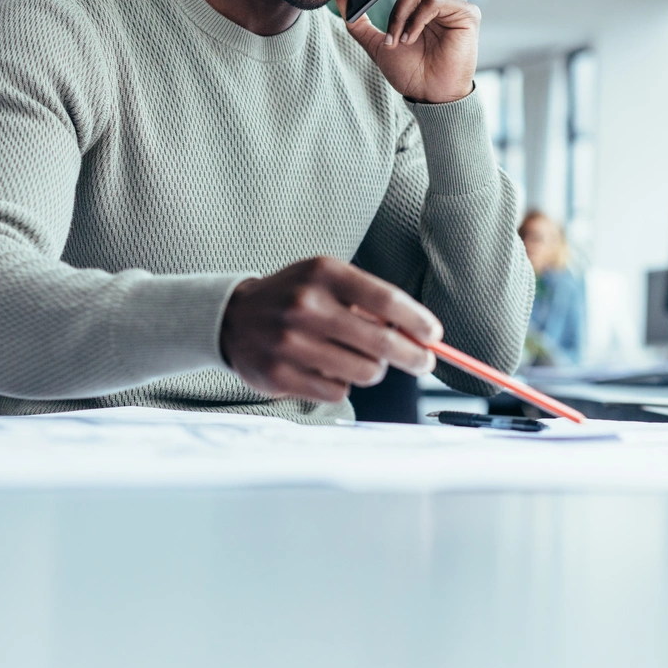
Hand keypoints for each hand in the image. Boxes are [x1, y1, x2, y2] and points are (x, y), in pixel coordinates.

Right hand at [220, 256, 440, 402]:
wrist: (233, 318)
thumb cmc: (297, 297)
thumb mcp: (329, 281)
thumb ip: (371, 302)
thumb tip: (421, 335)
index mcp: (324, 274)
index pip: (386, 300)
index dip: (417, 321)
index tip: (434, 336)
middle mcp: (306, 306)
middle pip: (381, 343)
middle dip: (412, 357)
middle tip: (423, 362)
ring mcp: (290, 342)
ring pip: (364, 372)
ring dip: (372, 370)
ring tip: (358, 359)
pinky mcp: (279, 374)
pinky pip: (338, 392)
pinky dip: (342, 385)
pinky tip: (326, 369)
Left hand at [336, 0, 479, 103]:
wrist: (430, 96)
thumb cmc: (411, 72)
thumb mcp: (377, 45)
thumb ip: (359, 23)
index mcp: (421, 0)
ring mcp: (454, 4)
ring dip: (398, 13)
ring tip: (395, 39)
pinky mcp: (467, 13)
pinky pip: (435, 1)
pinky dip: (416, 20)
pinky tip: (410, 39)